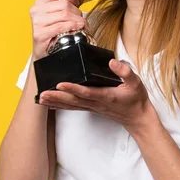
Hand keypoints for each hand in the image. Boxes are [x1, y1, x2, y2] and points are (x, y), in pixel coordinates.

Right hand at [29, 0, 85, 59]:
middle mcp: (37, 10)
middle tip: (82, 21)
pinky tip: (77, 30)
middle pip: (64, 4)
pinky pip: (61, 26)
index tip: (77, 4)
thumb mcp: (62, 15)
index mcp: (41, 2)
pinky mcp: (40, 34)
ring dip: (78, 21)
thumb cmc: (53, 35)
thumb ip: (72, 1)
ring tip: (82, 27)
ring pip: (65, 14)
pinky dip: (72, 27)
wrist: (44, 55)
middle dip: (78, 13)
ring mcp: (37, 22)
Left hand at [39, 59, 157, 134]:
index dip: (73, 88)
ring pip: (71, 105)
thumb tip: (112, 62)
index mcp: (106, 95)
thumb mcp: (136, 82)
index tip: (60, 84)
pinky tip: (51, 105)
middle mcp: (97, 103)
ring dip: (56, 102)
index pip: (86, 92)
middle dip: (57, 96)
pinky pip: (74, 107)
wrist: (138, 117)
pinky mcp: (92, 108)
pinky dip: (61, 106)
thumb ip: (125, 71)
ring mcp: (93, 107)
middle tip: (42, 94)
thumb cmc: (136, 100)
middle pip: (74, 100)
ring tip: (41, 99)